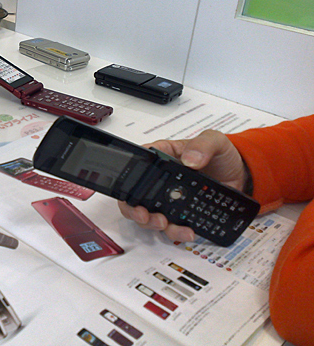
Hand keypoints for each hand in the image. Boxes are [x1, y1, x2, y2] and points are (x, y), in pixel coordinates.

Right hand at [117, 129, 248, 242]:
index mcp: (163, 156)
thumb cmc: (222, 156)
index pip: (138, 164)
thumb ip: (203, 145)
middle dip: (133, 209)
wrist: (242, 177)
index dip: (129, 177)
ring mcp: (168, 200)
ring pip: (148, 215)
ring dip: (151, 223)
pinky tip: (187, 232)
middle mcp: (160, 180)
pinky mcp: (181, 215)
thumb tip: (190, 159)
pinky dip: (176, 232)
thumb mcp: (215, 141)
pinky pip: (171, 227)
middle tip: (144, 215)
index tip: (133, 188)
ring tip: (163, 224)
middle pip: (134, 196)